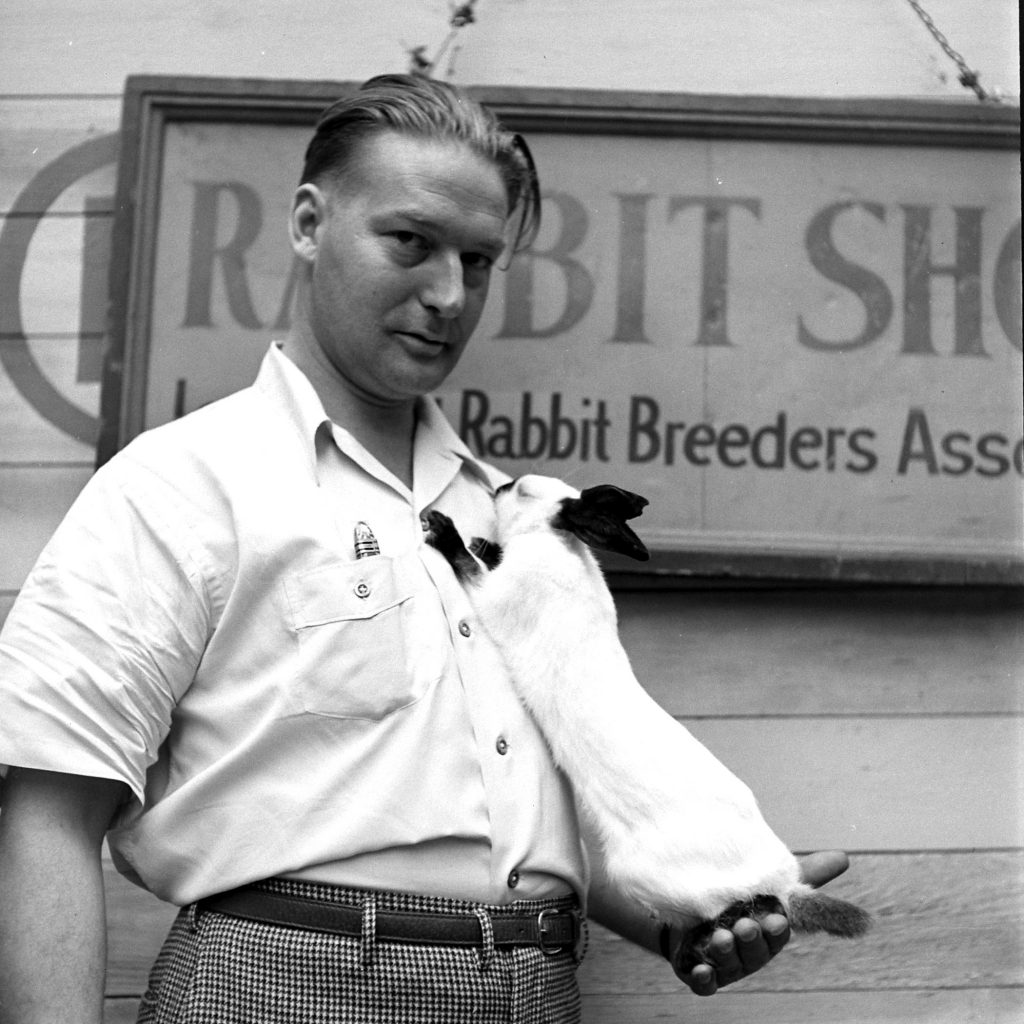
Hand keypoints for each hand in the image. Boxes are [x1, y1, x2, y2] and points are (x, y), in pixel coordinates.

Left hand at [671, 850, 850, 995]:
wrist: (694, 907)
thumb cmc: (742, 898)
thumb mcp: (768, 882)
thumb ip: (803, 874)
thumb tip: (843, 857)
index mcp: (767, 932)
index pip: (776, 933)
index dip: (776, 929)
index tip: (776, 919)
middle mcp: (749, 951)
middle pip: (755, 951)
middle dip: (752, 940)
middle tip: (745, 926)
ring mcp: (725, 963)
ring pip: (729, 964)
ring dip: (726, 953)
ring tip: (720, 938)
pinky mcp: (700, 971)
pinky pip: (703, 983)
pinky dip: (702, 978)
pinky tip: (699, 971)